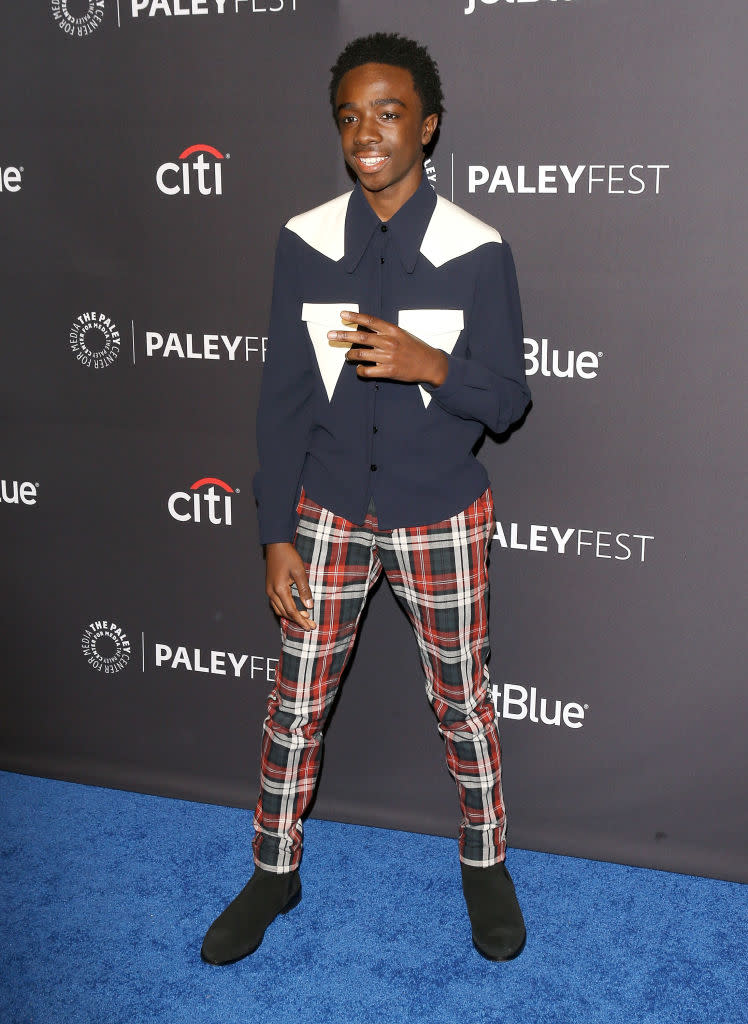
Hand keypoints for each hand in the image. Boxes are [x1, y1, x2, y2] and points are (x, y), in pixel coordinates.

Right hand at [265, 542, 316, 631]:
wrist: (276, 545)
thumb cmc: (288, 556)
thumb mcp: (299, 571)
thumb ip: (304, 589)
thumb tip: (309, 606)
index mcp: (279, 589)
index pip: (291, 611)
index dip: (301, 620)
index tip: (310, 626)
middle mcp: (272, 592)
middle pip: (285, 613)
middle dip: (298, 620)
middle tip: (310, 625)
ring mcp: (269, 590)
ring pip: (279, 610)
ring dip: (291, 616)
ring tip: (304, 618)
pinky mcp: (270, 587)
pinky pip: (276, 604)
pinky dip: (285, 610)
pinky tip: (294, 610)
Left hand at [328, 311, 447, 386]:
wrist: (429, 364)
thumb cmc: (414, 348)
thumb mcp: (401, 334)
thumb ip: (384, 332)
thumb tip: (365, 330)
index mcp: (392, 331)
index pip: (370, 321)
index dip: (355, 317)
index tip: (342, 315)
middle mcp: (389, 342)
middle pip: (361, 337)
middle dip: (343, 335)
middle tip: (330, 335)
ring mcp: (388, 357)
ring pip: (361, 354)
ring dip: (350, 355)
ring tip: (347, 356)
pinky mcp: (389, 371)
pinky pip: (367, 371)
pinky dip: (360, 370)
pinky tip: (360, 368)